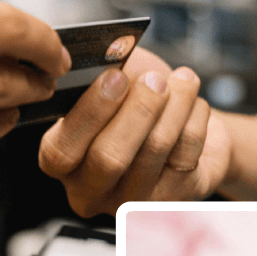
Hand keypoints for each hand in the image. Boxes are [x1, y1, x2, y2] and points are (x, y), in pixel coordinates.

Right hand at [38, 46, 231, 216]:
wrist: (184, 129)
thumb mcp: (110, 86)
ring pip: (153, 150)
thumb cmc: (137, 106)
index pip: (61, 152)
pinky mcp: (172, 199)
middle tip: (154, 81)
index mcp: (63, 165)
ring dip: (174, 105)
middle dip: (136, 110)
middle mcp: (92, 191)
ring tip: (183, 81)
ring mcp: (132, 200)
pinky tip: (194, 104)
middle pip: (108, 158)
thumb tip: (111, 55)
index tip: (115, 76)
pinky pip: (186, 153)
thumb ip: (101, 76)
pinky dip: (195, 118)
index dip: (90, 113)